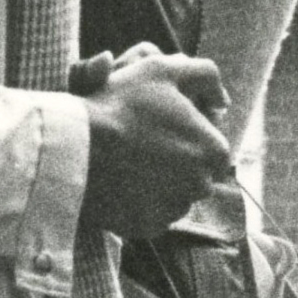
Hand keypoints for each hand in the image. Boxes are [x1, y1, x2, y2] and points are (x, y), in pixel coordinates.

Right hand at [81, 51, 232, 236]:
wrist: (74, 146)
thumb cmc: (120, 104)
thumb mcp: (164, 70)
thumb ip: (205, 76)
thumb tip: (223, 101)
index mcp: (215, 151)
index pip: (211, 147)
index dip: (187, 135)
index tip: (159, 127)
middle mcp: (202, 186)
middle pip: (195, 174)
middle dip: (176, 161)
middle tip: (142, 144)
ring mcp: (174, 209)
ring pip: (174, 196)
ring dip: (159, 183)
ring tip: (128, 162)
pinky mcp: (147, 227)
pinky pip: (150, 214)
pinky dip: (139, 202)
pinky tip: (120, 184)